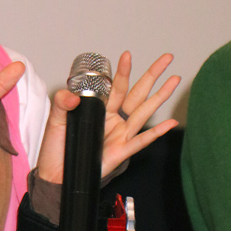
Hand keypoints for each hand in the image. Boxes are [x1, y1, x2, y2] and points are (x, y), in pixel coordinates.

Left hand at [36, 51, 179, 183]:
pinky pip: (141, 140)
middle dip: (152, 75)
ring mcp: (120, 135)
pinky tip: (170, 123)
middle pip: (137, 93)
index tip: (128, 55)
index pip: (115, 86)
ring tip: (175, 79)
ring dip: (160, 96)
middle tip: (166, 58)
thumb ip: (62, 105)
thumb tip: (71, 95)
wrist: (56, 175)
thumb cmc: (57, 149)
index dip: (123, 71)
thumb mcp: (56, 122)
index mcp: (99, 109)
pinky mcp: (121, 152)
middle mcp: (114, 119)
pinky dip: (157, 132)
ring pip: (144, 111)